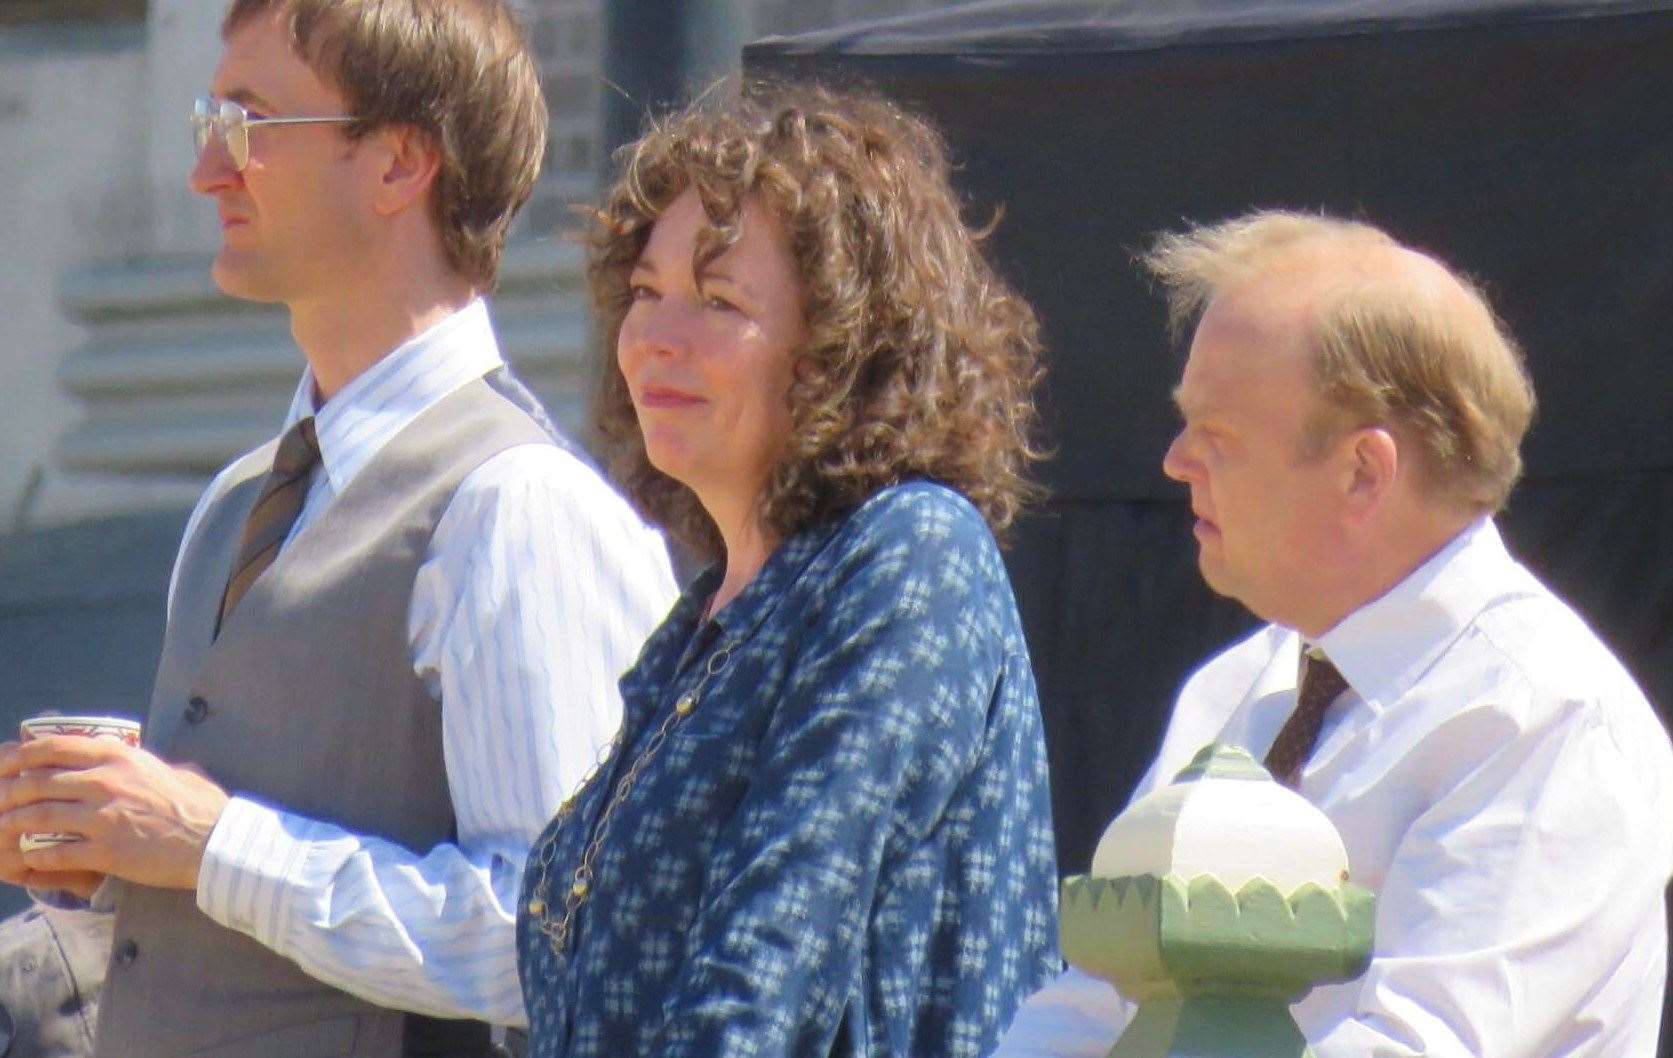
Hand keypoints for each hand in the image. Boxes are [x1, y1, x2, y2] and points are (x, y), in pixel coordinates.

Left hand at [0, 735, 229, 891]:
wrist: (214, 841)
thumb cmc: (197, 805)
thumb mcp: (167, 768)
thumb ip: (138, 761)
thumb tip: (127, 755)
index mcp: (118, 756)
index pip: (53, 747)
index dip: (18, 755)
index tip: (3, 763)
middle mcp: (105, 781)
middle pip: (36, 782)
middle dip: (6, 791)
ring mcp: (103, 817)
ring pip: (38, 816)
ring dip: (12, 823)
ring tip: (1, 828)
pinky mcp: (105, 851)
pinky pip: (54, 851)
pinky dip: (33, 854)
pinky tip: (26, 856)